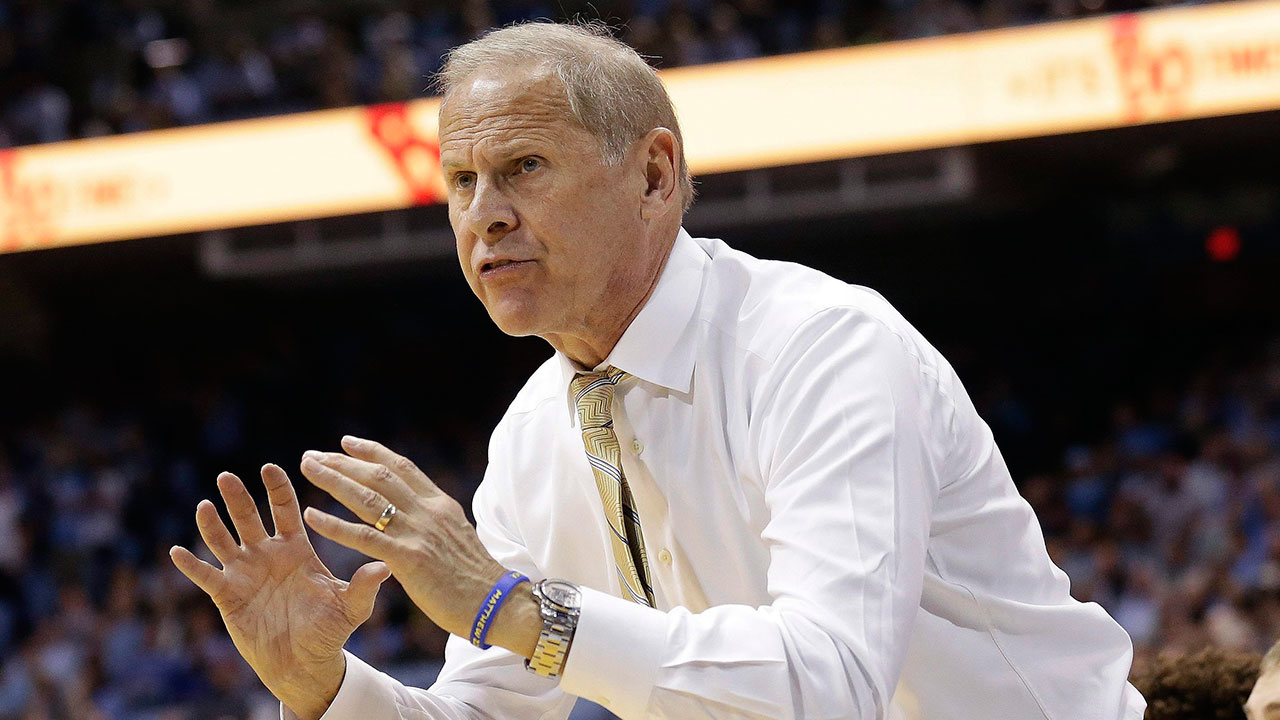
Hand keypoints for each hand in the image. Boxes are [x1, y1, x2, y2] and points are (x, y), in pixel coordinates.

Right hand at [170, 465, 390, 719]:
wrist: (305, 662)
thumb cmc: (329, 630)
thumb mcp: (349, 607)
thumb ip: (364, 586)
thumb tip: (385, 567)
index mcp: (297, 549)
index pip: (286, 510)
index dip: (277, 489)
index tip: (270, 467)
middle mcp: (268, 554)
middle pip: (249, 518)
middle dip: (238, 497)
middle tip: (227, 475)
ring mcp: (245, 572)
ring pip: (224, 541)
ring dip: (212, 524)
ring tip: (204, 506)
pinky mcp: (227, 595)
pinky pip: (206, 576)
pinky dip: (191, 565)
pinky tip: (177, 551)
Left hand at [298, 436, 541, 657]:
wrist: (496, 603)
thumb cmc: (476, 579)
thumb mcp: (457, 536)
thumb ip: (434, 522)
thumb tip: (417, 515)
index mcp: (440, 504)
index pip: (401, 467)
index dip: (371, 452)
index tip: (345, 443)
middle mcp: (428, 511)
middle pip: (379, 475)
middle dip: (342, 462)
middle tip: (313, 455)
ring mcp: (418, 533)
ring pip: (368, 498)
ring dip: (333, 480)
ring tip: (308, 469)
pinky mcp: (409, 558)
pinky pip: (364, 536)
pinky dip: (334, 524)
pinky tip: (311, 515)